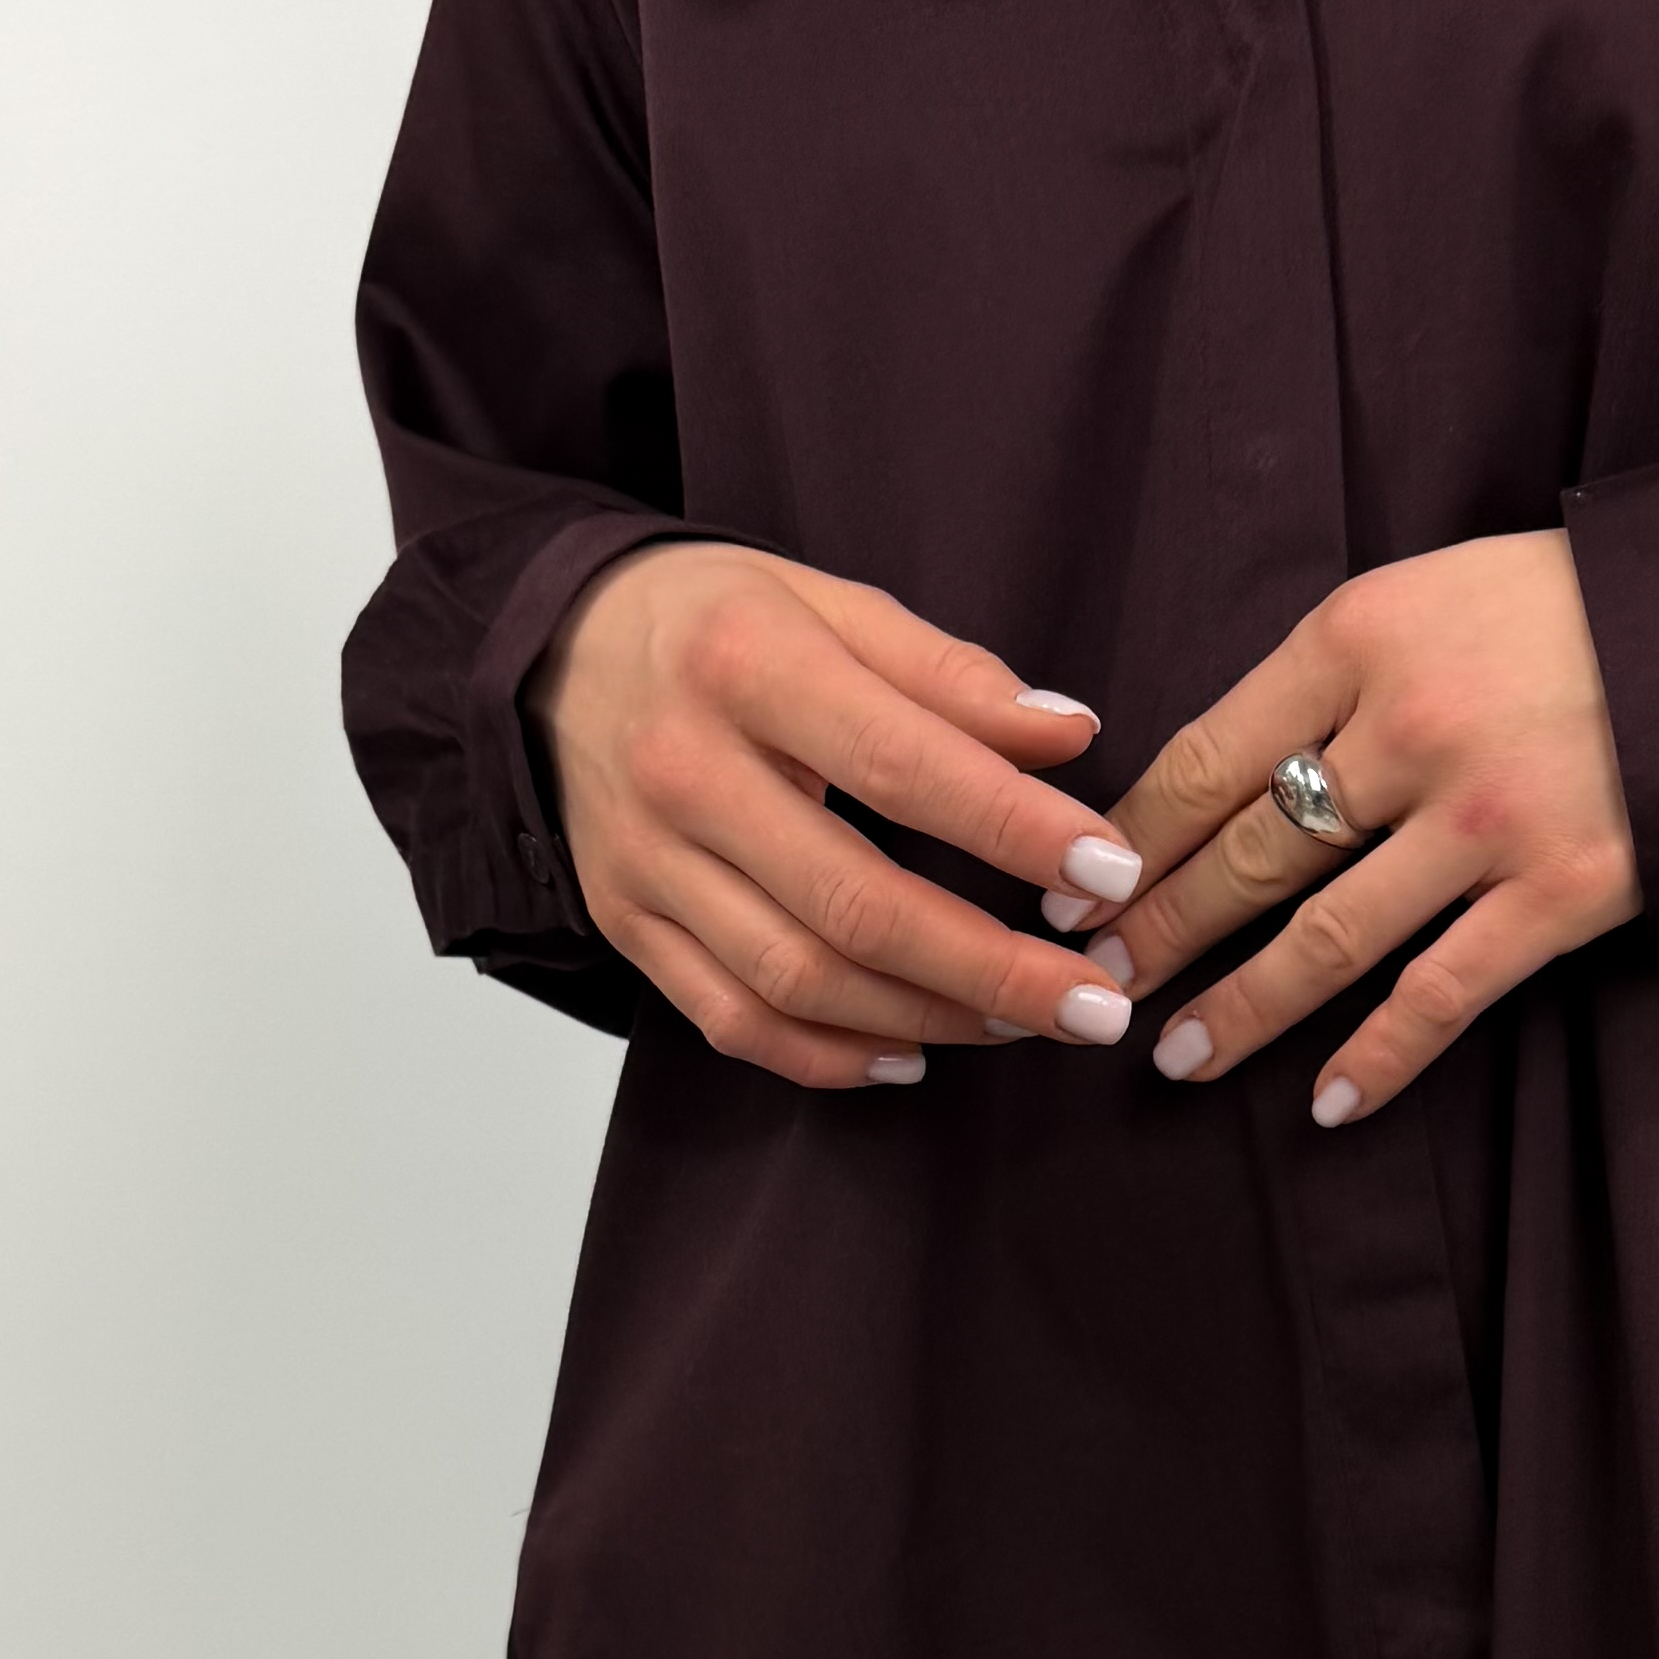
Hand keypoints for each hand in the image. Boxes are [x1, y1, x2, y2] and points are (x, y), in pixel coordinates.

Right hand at [534, 542, 1146, 1081]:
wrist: (546, 652)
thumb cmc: (712, 622)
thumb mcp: (826, 601)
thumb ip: (949, 673)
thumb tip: (1071, 738)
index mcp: (744, 665)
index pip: (899, 764)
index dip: (1014, 829)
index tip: (1112, 870)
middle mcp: (684, 772)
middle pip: (854, 903)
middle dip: (993, 968)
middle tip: (1096, 1005)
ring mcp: (646, 862)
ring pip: (799, 980)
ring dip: (929, 1019)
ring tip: (1026, 1024)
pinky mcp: (626, 923)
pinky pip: (732, 1020)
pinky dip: (828, 1057)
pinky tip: (912, 1057)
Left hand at [1076, 532, 1638, 1123]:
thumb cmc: (1566, 610)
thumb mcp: (1426, 597)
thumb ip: (1331, 676)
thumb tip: (1221, 778)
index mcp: (1361, 638)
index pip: (1209, 755)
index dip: (1133, 839)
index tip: (1077, 890)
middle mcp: (1410, 730)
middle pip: (1250, 853)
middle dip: (1162, 928)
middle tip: (1097, 980)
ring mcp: (1485, 820)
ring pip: (1326, 937)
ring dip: (1240, 1006)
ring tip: (1177, 1054)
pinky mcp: (1557, 893)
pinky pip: (1441, 994)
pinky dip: (1378, 1057)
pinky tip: (1325, 1102)